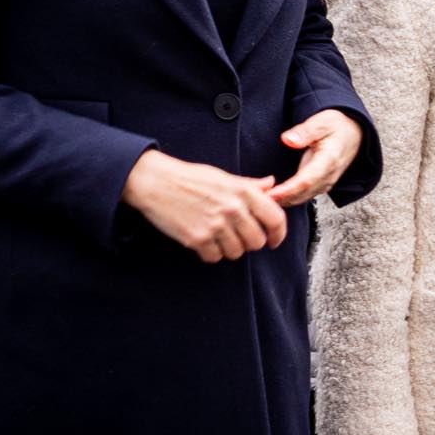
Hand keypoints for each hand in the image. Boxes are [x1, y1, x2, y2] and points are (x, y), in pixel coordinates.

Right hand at [121, 149, 287, 262]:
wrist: (155, 182)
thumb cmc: (190, 177)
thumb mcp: (224, 176)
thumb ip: (250, 185)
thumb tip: (272, 184)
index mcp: (243, 192)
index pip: (275, 219)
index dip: (279, 234)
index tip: (274, 240)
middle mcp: (233, 209)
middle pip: (257, 242)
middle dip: (250, 243)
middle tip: (239, 237)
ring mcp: (215, 225)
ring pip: (237, 252)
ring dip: (230, 249)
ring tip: (218, 236)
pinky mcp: (197, 239)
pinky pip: (215, 257)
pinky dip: (211, 253)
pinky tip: (204, 241)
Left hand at [266, 109, 364, 206]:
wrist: (355, 133)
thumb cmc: (337, 126)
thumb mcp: (322, 121)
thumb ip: (305, 131)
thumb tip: (287, 139)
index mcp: (329, 160)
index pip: (306, 181)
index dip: (287, 190)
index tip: (269, 194)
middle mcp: (328, 176)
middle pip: (302, 194)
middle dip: (279, 199)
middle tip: (255, 199)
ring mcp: (325, 183)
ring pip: (301, 198)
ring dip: (281, 201)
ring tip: (259, 199)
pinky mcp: (320, 185)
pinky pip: (303, 196)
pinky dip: (287, 198)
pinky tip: (272, 197)